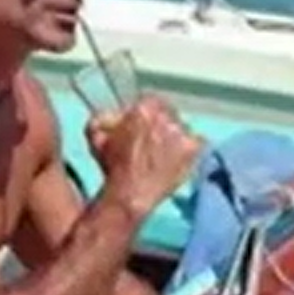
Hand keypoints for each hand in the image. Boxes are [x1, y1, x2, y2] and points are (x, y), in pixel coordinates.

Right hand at [85, 94, 203, 215]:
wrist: (131, 194)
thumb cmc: (112, 166)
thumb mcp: (97, 137)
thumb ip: (103, 118)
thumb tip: (112, 113)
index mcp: (143, 107)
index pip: (149, 100)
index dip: (145, 113)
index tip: (141, 124)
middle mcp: (166, 114)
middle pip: (168, 112)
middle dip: (160, 123)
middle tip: (153, 140)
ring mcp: (183, 132)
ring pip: (181, 127)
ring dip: (174, 136)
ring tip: (164, 153)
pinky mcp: (194, 149)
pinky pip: (196, 143)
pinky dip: (188, 150)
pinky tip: (177, 160)